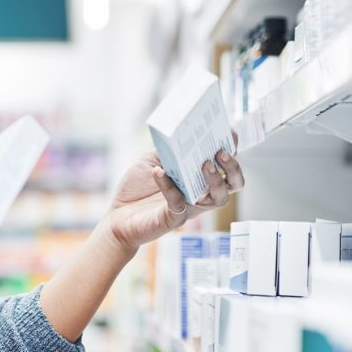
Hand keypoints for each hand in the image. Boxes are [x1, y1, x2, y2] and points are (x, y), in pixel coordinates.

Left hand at [103, 133, 244, 253]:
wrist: (116, 215)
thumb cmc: (137, 188)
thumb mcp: (153, 160)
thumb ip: (168, 150)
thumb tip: (180, 134)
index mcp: (199, 177)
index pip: (225, 165)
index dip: (233, 149)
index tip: (231, 132)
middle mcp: (201, 194)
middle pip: (234, 184)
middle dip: (233, 167)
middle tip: (221, 152)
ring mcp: (190, 208)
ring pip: (219, 198)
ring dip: (215, 179)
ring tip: (204, 163)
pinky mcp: (174, 219)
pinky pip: (178, 202)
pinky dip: (169, 186)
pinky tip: (158, 172)